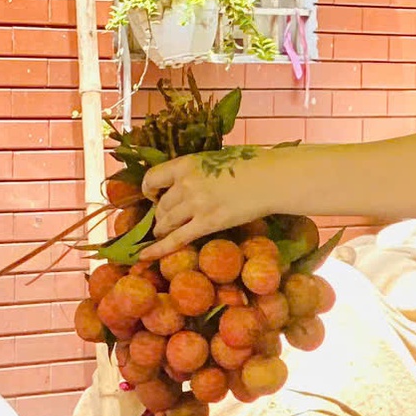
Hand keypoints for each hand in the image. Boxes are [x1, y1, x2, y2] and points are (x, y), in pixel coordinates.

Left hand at [138, 147, 278, 261]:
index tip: (154, 195)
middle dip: (161, 215)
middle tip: (167, 220)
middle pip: (161, 205)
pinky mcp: (208, 223)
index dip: (150, 189)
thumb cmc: (250, 165)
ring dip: (163, 230)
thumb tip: (187, 181)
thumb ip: (197, 170)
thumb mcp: (214, 159)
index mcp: (186, 164)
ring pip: (166, 222)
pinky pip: (177, 239)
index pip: (152, 178)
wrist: (271, 178)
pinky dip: (158, 249)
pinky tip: (144, 256)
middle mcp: (185, 184)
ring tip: (163, 234)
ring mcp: (196, 205)